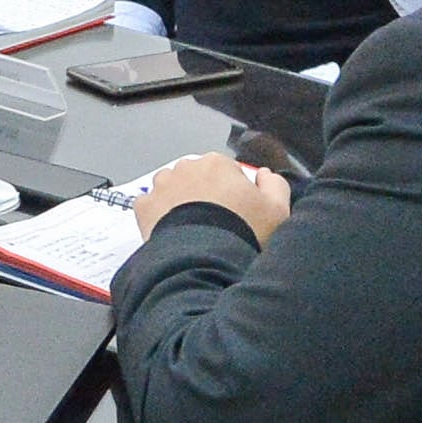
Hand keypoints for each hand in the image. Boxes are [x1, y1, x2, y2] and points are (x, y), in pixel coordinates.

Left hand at [134, 152, 291, 244]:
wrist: (204, 259)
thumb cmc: (243, 232)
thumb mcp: (277, 211)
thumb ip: (276, 186)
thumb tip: (265, 174)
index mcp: (218, 163)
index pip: (227, 172)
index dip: (233, 194)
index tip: (237, 214)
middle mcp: (186, 167)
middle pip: (197, 178)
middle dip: (204, 195)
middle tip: (215, 224)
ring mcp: (161, 186)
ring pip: (171, 189)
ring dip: (179, 202)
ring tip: (192, 230)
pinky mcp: (144, 207)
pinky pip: (151, 207)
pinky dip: (158, 217)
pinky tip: (171, 233)